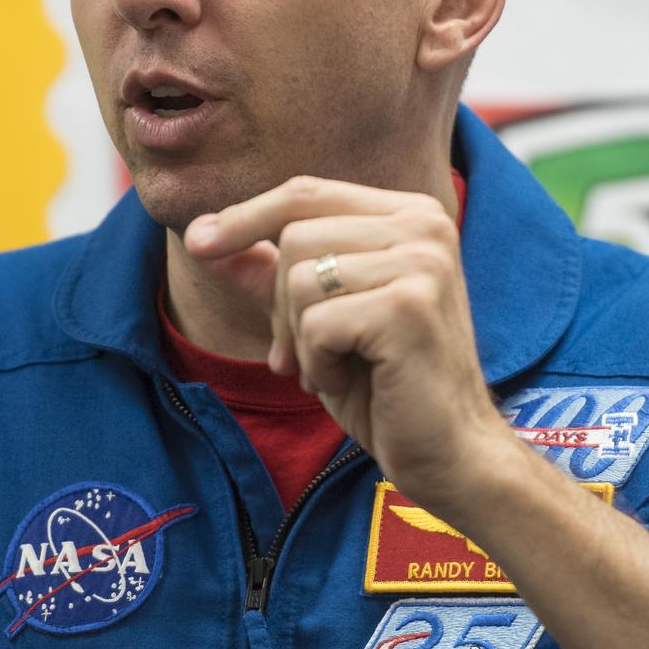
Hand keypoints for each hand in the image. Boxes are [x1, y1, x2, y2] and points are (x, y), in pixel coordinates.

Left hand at [185, 174, 509, 508]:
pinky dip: (317, 363)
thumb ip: (270, 274)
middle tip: (305, 354)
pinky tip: (349, 382)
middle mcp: (425, 224)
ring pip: (300, 276)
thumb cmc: (387, 388)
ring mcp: (423, 262)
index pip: (306, 193)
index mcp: (411, 214)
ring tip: (334, 367)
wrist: (451, 454)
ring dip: (299, 336)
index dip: (246, 216)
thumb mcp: (318, 321)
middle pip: (295, 234)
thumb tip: (201, 236)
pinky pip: (316, 321)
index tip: (197, 242)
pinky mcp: (410, 307)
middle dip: (281, 303)